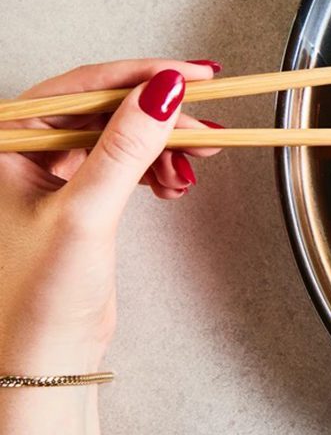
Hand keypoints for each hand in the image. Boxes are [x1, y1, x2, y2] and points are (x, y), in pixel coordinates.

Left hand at [0, 59, 221, 374]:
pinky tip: (175, 183)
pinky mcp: (79, 196)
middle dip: (163, 118)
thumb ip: (126, 146)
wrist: (44, 359)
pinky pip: (126, 162)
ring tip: (195, 162)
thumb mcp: (86, 212)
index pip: (83, 88)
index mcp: (6, 143)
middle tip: (207, 121)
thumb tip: (163, 90)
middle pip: (109, 110)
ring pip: (123, 136)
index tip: (191, 75)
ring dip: (165, 146)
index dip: (142, 76)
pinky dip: (157, 168)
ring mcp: (52, 174)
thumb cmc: (37, 300)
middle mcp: (25, 152)